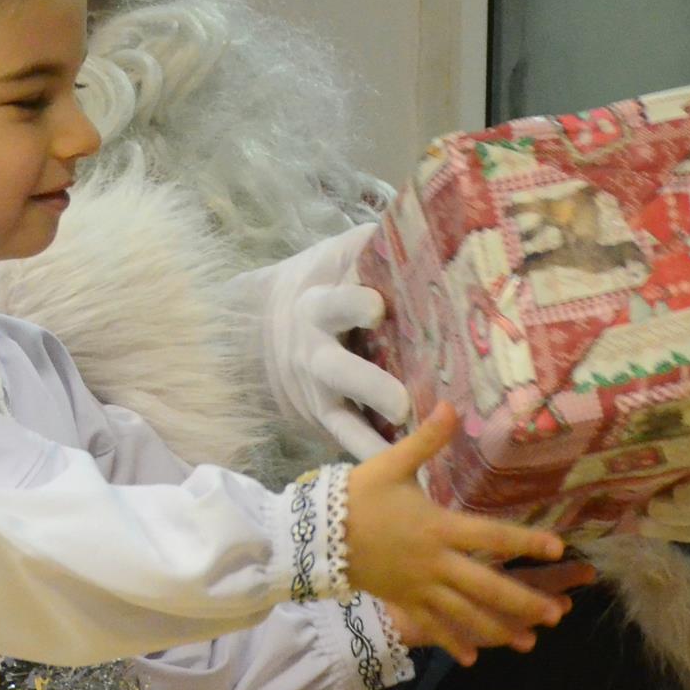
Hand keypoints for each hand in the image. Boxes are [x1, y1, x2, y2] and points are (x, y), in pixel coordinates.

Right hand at [234, 223, 408, 457]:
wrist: (263, 324)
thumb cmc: (322, 281)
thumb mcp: (335, 255)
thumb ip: (371, 242)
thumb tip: (426, 212)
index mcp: (319, 303)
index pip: (334, 301)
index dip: (353, 303)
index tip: (377, 307)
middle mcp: (314, 349)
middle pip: (337, 369)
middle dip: (367, 385)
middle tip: (402, 403)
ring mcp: (319, 388)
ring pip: (343, 413)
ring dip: (375, 435)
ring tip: (412, 453)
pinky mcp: (325, 415)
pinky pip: (349, 439)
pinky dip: (375, 456)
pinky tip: (412, 477)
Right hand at [344, 405, 568, 665]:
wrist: (317, 534)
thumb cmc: (358, 496)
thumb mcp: (392, 464)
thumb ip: (426, 440)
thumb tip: (449, 405)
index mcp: (438, 527)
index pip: (491, 536)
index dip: (526, 542)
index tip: (558, 547)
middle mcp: (435, 563)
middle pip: (487, 586)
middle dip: (523, 601)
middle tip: (556, 613)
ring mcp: (420, 587)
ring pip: (466, 613)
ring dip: (499, 628)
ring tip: (530, 642)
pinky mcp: (404, 601)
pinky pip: (433, 626)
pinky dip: (453, 643)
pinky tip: (472, 659)